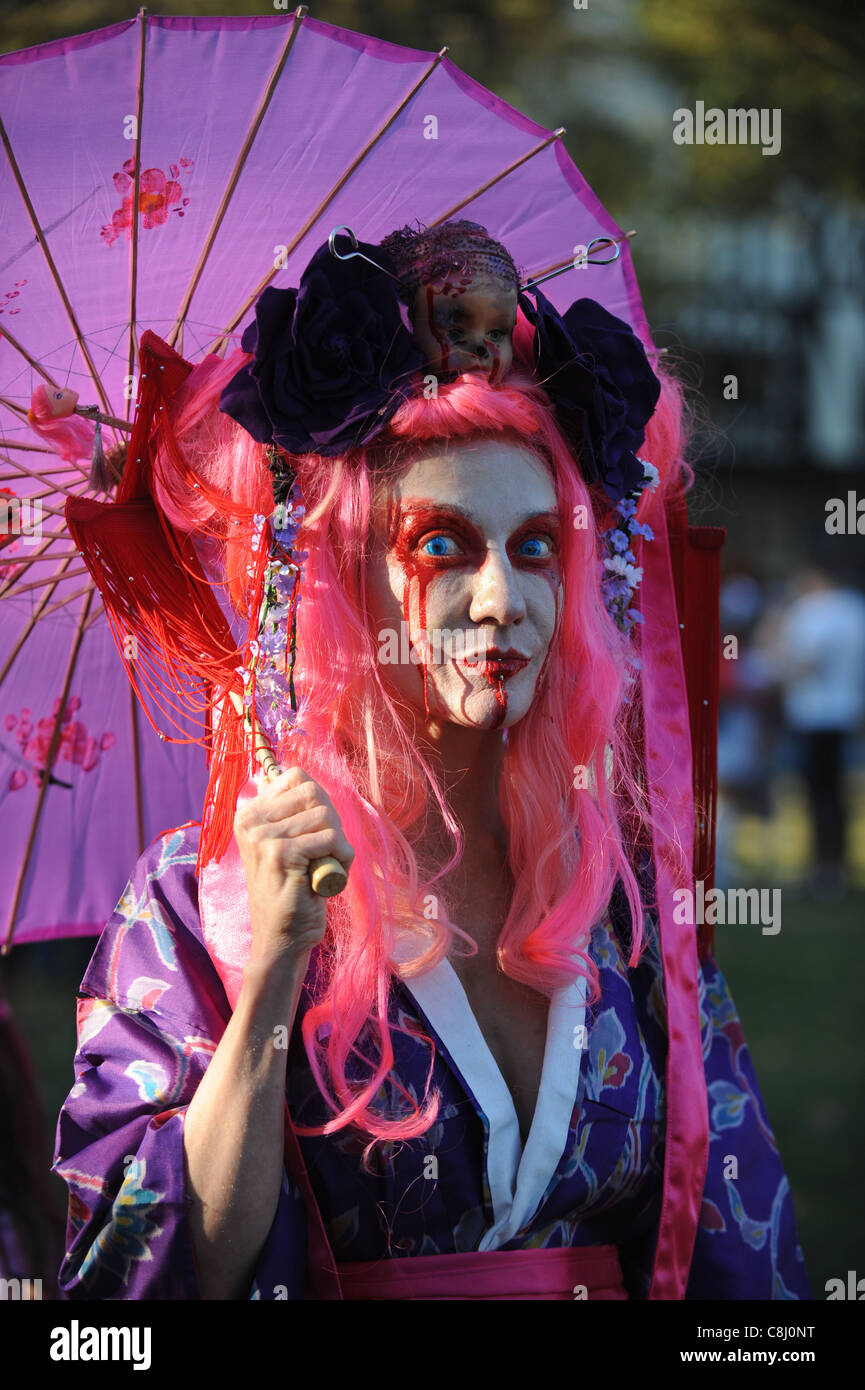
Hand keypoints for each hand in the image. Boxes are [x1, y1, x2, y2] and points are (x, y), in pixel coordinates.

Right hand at [233, 767, 353, 964]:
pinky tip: (326, 878)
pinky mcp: (280, 853)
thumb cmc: (291, 890)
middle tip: (323, 854)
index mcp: (249, 813)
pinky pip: (331, 838)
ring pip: (326, 816)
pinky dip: (341, 859)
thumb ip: (285, 812)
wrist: (281, 938)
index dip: (319, 804)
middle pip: (315, 793)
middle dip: (331, 823)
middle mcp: (251, 820)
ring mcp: (263, 836)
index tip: (313, 834)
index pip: (298, 778)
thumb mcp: (283, 844)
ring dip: (338, 845)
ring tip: (323, 869)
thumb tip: (282, 773)